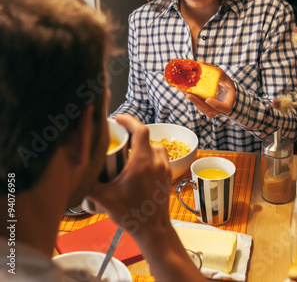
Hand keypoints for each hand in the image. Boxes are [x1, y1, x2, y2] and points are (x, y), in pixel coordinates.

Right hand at [87, 114, 171, 238]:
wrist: (153, 230)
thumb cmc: (131, 214)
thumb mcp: (104, 198)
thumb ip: (88, 184)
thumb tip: (76, 173)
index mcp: (142, 161)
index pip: (139, 130)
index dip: (129, 120)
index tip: (118, 118)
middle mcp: (156, 161)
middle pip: (146, 137)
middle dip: (133, 133)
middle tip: (120, 137)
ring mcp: (165, 168)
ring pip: (156, 146)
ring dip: (143, 145)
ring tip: (130, 152)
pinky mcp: (167, 176)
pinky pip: (161, 157)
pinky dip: (151, 155)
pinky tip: (140, 165)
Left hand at [186, 61, 235, 118]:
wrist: (227, 94)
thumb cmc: (226, 85)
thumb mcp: (223, 76)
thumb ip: (214, 69)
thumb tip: (200, 60)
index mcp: (229, 101)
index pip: (225, 107)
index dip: (216, 105)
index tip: (208, 99)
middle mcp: (222, 109)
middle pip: (210, 110)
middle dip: (199, 102)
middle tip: (189, 95)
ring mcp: (215, 111)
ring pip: (204, 110)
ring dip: (195, 102)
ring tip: (187, 94)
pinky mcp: (208, 110)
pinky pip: (201, 108)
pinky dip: (195, 101)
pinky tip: (189, 95)